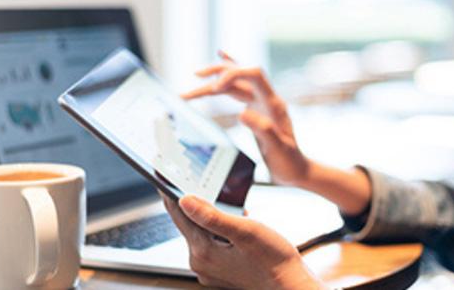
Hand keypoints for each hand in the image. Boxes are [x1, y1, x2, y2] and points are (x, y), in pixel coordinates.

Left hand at [163, 194, 324, 289]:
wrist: (290, 286)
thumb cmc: (273, 260)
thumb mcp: (245, 231)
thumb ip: (213, 216)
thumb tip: (185, 201)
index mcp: (202, 252)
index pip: (179, 215)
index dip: (170, 192)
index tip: (163, 176)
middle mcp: (202, 263)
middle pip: (189, 223)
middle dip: (195, 202)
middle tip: (196, 181)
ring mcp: (211, 269)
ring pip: (201, 232)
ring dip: (210, 215)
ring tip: (223, 202)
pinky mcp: (221, 270)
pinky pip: (212, 242)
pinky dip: (219, 229)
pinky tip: (234, 222)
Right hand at [182, 51, 308, 184]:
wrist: (296, 169)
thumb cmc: (288, 161)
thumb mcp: (278, 149)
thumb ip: (263, 130)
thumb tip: (242, 113)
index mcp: (273, 104)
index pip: (254, 74)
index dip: (233, 74)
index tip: (215, 87)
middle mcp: (266, 98)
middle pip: (241, 73)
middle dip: (217, 72)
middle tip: (196, 76)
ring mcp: (260, 101)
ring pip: (235, 82)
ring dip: (214, 79)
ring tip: (194, 79)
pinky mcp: (254, 107)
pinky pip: (239, 86)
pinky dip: (228, 73)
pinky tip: (221, 58)